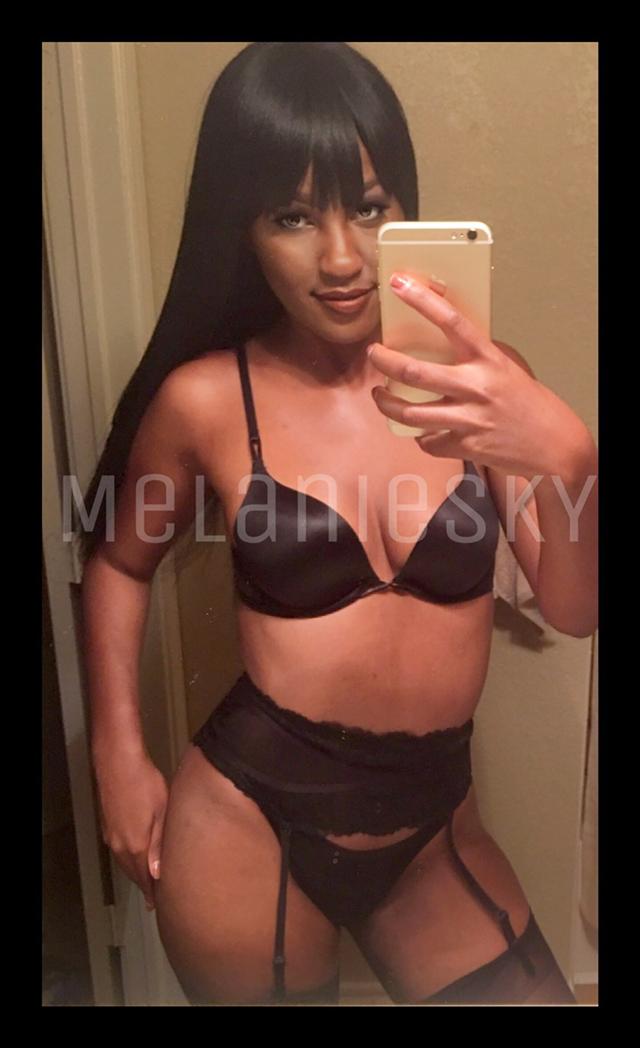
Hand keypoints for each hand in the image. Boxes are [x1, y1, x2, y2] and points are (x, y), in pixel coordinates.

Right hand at [94, 751, 167, 911]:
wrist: (117, 762)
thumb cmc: (145, 782)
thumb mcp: (162, 812)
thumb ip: (159, 844)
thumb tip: (158, 873)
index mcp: (136, 845)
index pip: (144, 878)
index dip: (152, 892)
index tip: (158, 904)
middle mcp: (120, 845)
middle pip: (134, 873)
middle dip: (145, 885)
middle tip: (154, 896)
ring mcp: (111, 836)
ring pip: (125, 862)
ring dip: (136, 872)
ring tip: (147, 880)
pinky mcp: (107, 826)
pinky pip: (119, 850)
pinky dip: (128, 859)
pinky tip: (135, 855)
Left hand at [368, 273, 591, 480]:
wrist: (553, 444)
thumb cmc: (526, 403)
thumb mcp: (504, 369)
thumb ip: (473, 358)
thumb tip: (438, 343)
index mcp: (488, 360)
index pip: (451, 322)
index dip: (422, 300)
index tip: (399, 284)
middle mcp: (476, 387)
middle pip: (414, 373)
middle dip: (384, 361)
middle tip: (374, 353)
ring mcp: (469, 419)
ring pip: (410, 413)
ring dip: (386, 403)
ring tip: (379, 394)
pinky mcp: (464, 446)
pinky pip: (427, 441)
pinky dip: (421, 436)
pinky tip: (421, 429)